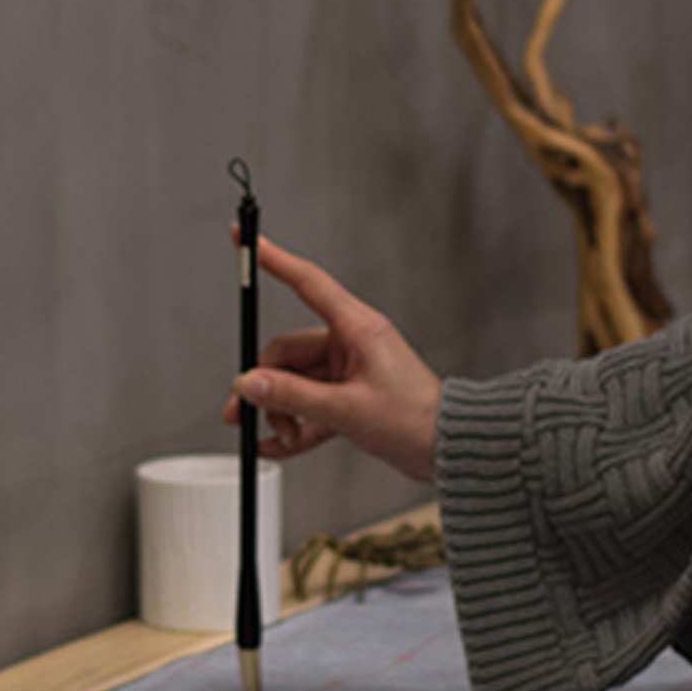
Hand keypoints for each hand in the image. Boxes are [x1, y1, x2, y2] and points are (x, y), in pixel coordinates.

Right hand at [224, 235, 439, 482]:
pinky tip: (277, 445)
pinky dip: (293, 425)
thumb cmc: (416, 420)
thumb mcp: (346, 409)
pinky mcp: (349, 397)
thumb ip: (292, 395)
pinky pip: (308, 406)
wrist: (449, 451)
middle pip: (286, 353)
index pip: (306, 282)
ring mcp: (348, 371)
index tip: (246, 240)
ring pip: (294, 383)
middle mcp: (350, 344)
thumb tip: (250, 384)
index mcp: (356, 329)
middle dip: (264, 386)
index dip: (273, 260)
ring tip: (279, 436)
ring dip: (280, 411)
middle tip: (242, 412)